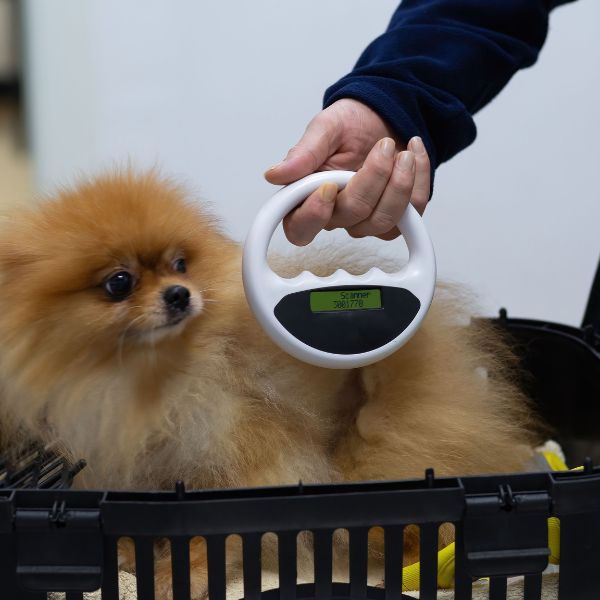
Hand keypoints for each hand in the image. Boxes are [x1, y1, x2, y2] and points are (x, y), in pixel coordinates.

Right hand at [264, 99, 430, 245]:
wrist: (386, 114)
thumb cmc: (352, 123)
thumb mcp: (326, 127)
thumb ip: (303, 153)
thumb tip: (274, 175)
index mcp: (307, 196)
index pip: (300, 228)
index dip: (313, 215)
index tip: (328, 186)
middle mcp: (335, 214)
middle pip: (352, 218)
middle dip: (373, 178)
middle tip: (384, 146)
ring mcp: (366, 220)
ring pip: (383, 222)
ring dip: (400, 184)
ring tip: (403, 152)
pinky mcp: (396, 218)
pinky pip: (412, 214)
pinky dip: (419, 180)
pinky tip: (414, 153)